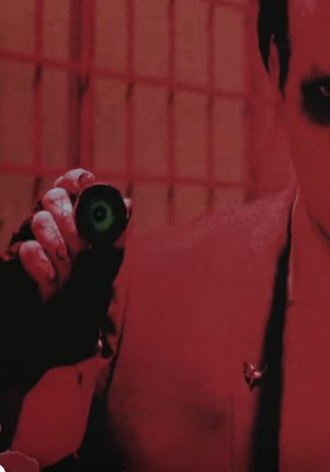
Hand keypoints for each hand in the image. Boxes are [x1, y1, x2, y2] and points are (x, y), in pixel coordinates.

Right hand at [1, 169, 131, 372]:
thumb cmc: (87, 299)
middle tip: (80, 233)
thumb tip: (126, 204)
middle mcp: (54, 226)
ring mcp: (32, 241)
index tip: (85, 183)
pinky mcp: (15, 262)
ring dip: (55, 236)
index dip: (79, 180)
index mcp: (79, 221)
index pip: (74, 184)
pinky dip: (38, 260)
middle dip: (68, 211)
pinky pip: (24, 248)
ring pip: (37, 218)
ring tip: (66, 260)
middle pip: (54, 196)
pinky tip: (50, 278)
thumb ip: (115, 238)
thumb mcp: (106, 268)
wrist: (58, 335)